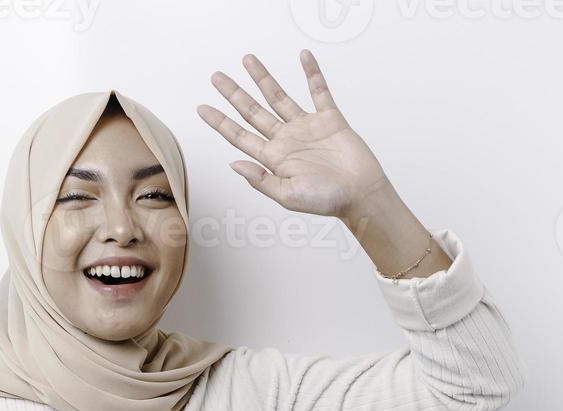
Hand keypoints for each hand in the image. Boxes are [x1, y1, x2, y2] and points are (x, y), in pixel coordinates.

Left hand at [198, 50, 390, 223]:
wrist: (360, 194)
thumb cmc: (326, 200)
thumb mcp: (288, 196)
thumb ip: (261, 180)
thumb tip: (234, 164)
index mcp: (273, 158)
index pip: (240, 136)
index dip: (220, 122)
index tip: (202, 109)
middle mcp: (286, 140)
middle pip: (253, 111)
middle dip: (234, 94)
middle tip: (216, 77)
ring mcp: (306, 127)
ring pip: (279, 96)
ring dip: (263, 78)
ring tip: (248, 60)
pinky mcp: (329, 119)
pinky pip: (318, 91)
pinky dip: (312, 73)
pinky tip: (303, 57)